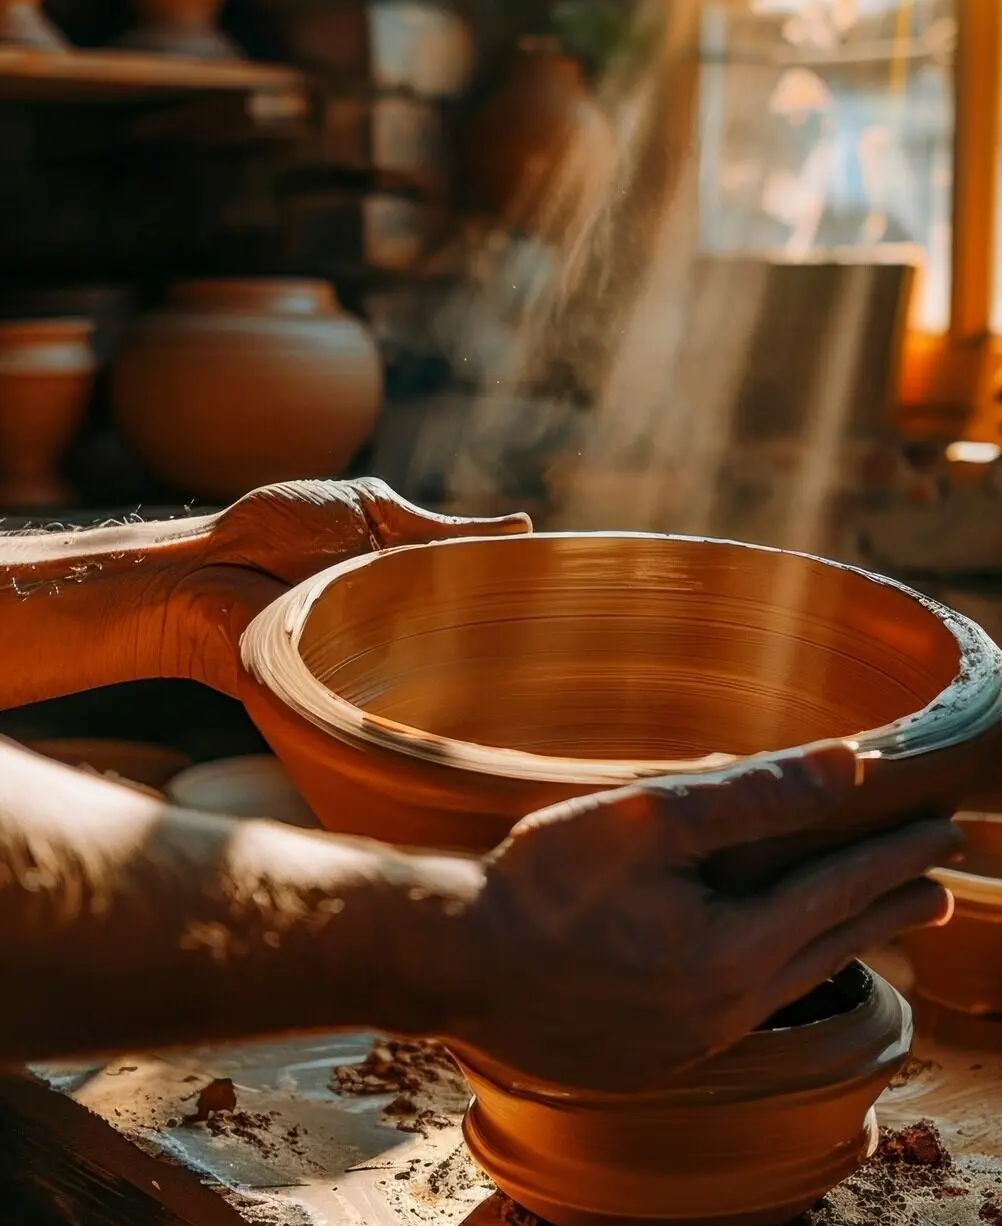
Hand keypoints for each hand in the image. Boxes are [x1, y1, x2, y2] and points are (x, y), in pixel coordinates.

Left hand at [162, 479, 530, 695]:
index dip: (523, 605)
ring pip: (445, 680)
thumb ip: (441, 531)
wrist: (201, 573)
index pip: (481, 599)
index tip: (574, 606)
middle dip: (511, 648)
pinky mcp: (348, 703)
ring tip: (521, 675)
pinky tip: (460, 706)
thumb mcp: (370, 513)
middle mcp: (403, 632)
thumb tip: (524, 527)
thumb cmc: (275, 530)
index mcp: (412, 583)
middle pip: (472, 644)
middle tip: (562, 646)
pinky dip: (426, 708)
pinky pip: (400, 712)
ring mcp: (378, 672)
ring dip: (472, 674)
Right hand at [452, 741, 956, 1089]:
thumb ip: (754, 794)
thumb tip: (848, 768)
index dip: (894, 857)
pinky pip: (735, 1019)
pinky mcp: (645, 1064)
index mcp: (732, 954)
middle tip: (940, 888)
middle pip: (828, 949)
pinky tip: (760, 968)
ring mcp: (683, 1048)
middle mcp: (722, 1014)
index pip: (838, 893)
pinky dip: (770, 981)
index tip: (945, 832)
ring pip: (784, 988)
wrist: (447, 965)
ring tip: (863, 924)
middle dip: (886, 910)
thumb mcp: (649, 818)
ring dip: (830, 946)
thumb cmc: (540, 881)